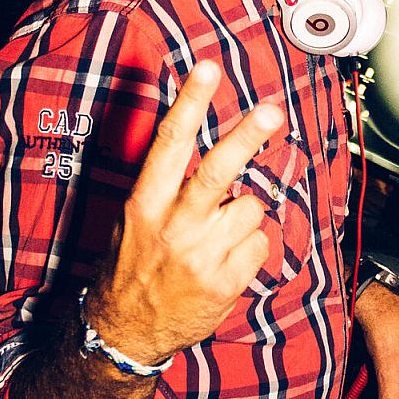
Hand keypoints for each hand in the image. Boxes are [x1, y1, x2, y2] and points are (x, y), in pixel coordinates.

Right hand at [87, 60, 283, 362]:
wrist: (126, 331)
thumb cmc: (135, 263)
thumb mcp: (134, 218)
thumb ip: (166, 183)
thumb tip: (199, 135)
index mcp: (146, 203)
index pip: (170, 143)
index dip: (190, 101)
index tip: (207, 68)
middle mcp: (173, 225)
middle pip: (217, 171)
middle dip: (246, 137)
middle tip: (271, 111)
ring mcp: (200, 255)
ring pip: (250, 207)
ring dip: (245, 214)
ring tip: (220, 233)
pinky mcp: (225, 282)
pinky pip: (259, 243)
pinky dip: (250, 247)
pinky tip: (227, 260)